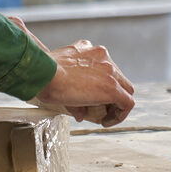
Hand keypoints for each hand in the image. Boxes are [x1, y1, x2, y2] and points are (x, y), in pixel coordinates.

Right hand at [9, 17, 135, 126]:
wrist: (44, 73)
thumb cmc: (44, 73)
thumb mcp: (60, 73)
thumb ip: (72, 86)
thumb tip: (78, 111)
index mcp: (89, 49)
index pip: (106, 67)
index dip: (103, 85)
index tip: (95, 97)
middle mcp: (102, 56)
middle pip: (119, 78)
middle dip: (113, 94)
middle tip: (102, 108)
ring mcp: (109, 70)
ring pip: (126, 89)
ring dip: (117, 104)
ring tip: (105, 117)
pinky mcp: (112, 87)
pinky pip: (127, 103)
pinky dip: (120, 114)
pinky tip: (107, 122)